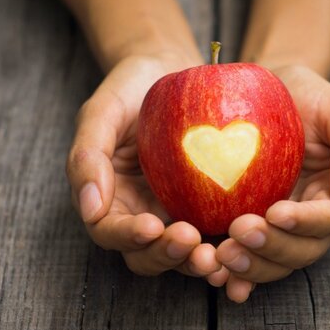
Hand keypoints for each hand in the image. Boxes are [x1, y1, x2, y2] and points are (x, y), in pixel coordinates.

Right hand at [66, 53, 221, 277]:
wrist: (168, 69)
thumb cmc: (129, 88)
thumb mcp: (100, 113)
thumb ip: (86, 157)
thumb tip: (90, 208)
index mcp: (109, 198)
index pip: (110, 231)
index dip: (127, 236)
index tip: (151, 227)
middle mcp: (140, 212)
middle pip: (146, 254)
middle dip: (165, 255)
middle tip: (189, 241)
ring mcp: (174, 211)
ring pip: (181, 252)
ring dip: (195, 260)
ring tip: (215, 255)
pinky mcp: (206, 205)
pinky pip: (214, 231)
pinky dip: (225, 244)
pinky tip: (243, 240)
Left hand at [212, 64, 329, 301]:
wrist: (261, 93)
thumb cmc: (303, 96)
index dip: (306, 222)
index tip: (276, 213)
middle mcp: (314, 219)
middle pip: (301, 250)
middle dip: (272, 248)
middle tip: (238, 232)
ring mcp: (282, 228)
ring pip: (274, 262)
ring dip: (251, 266)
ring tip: (222, 256)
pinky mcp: (254, 227)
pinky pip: (248, 257)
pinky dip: (235, 274)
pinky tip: (216, 276)